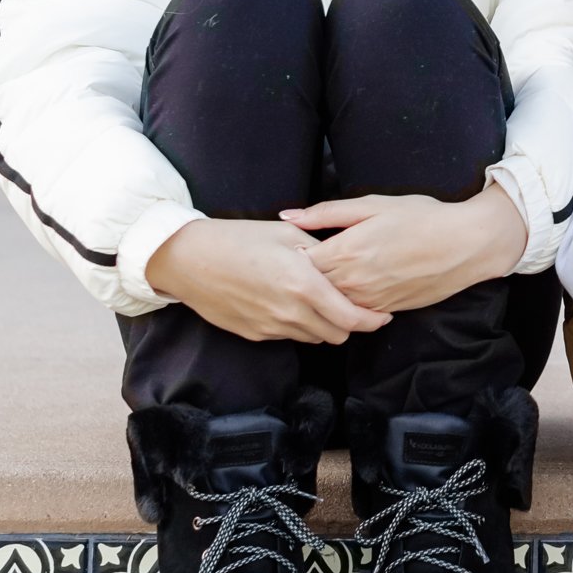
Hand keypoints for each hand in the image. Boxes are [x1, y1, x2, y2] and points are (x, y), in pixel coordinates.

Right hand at [145, 218, 391, 344]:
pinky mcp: (254, 334)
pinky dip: (299, 326)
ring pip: (314, 338)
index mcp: (304, 286)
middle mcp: (290, 313)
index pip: (352, 318)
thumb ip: (321, 251)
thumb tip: (345, 260)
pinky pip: (288, 336)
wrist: (189, 259)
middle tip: (354, 306)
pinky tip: (292, 305)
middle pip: (337, 334)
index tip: (383, 314)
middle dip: (350, 324)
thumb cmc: (239, 239)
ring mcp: (271, 327)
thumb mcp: (286, 234)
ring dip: (324, 326)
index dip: (372, 320)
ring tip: (322, 303)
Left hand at [278, 186, 528, 313]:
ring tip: (328, 274)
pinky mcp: (384, 311)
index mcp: (345, 252)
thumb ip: (326, 212)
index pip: (298, 262)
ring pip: (330, 303)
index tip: (293, 245)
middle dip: (303, 275)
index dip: (292, 254)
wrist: (467, 245)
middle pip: (310, 286)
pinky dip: (346, 301)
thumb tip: (287, 216)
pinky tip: (354, 285)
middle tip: (304, 261)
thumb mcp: (373, 205)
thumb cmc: (422, 218)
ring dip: (323, 292)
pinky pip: (353, 311)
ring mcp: (369, 301)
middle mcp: (352, 282)